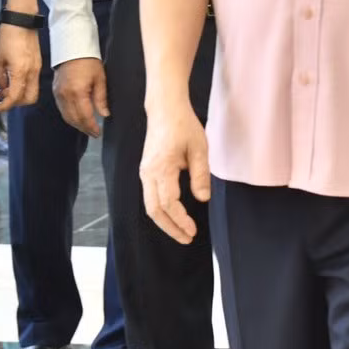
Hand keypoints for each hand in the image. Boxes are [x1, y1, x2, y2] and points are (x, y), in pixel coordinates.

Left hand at [0, 24, 40, 112]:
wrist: (22, 20)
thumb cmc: (8, 36)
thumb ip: (0, 76)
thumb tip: (2, 87)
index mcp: (21, 71)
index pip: (15, 97)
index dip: (4, 106)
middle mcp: (32, 72)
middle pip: (29, 99)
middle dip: (15, 103)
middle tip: (1, 100)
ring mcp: (37, 68)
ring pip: (32, 91)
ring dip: (19, 94)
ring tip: (5, 89)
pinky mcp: (38, 63)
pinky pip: (33, 81)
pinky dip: (23, 85)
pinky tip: (12, 79)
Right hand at [53, 58, 108, 137]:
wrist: (72, 49)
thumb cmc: (88, 61)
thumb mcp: (100, 79)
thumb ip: (101, 99)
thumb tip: (104, 114)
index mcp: (78, 92)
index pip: (85, 116)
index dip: (91, 127)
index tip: (98, 133)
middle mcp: (65, 95)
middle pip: (74, 119)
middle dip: (84, 128)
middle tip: (94, 133)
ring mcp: (58, 94)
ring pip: (66, 116)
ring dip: (76, 124)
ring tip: (87, 128)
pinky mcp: (55, 92)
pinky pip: (61, 110)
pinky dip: (69, 117)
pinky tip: (77, 118)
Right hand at [140, 102, 209, 243]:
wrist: (165, 109)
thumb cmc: (183, 125)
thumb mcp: (199, 148)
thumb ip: (200, 175)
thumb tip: (203, 199)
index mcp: (162, 168)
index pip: (169, 203)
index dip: (181, 220)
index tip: (193, 230)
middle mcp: (148, 173)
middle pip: (154, 210)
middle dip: (170, 227)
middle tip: (187, 238)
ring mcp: (145, 172)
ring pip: (150, 205)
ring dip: (165, 221)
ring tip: (182, 232)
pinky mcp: (146, 171)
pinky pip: (150, 197)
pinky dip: (160, 210)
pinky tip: (174, 215)